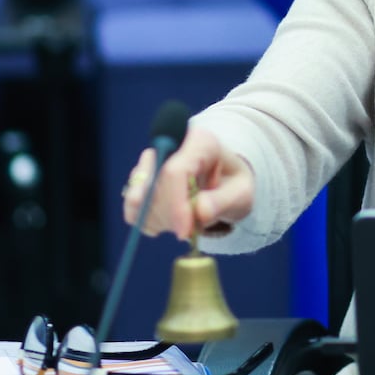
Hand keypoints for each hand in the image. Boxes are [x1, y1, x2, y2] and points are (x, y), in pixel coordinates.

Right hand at [121, 126, 253, 240]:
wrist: (226, 180)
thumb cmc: (234, 184)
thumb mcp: (242, 193)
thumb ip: (224, 201)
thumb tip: (200, 212)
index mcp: (200, 142)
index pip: (175, 171)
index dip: (175, 204)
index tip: (184, 232)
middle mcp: (171, 146)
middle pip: (152, 186)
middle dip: (170, 216)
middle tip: (192, 229)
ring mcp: (152, 161)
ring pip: (139, 198)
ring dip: (161, 220)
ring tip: (187, 220)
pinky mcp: (141, 178)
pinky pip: (133, 207)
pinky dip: (148, 222)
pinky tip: (169, 222)